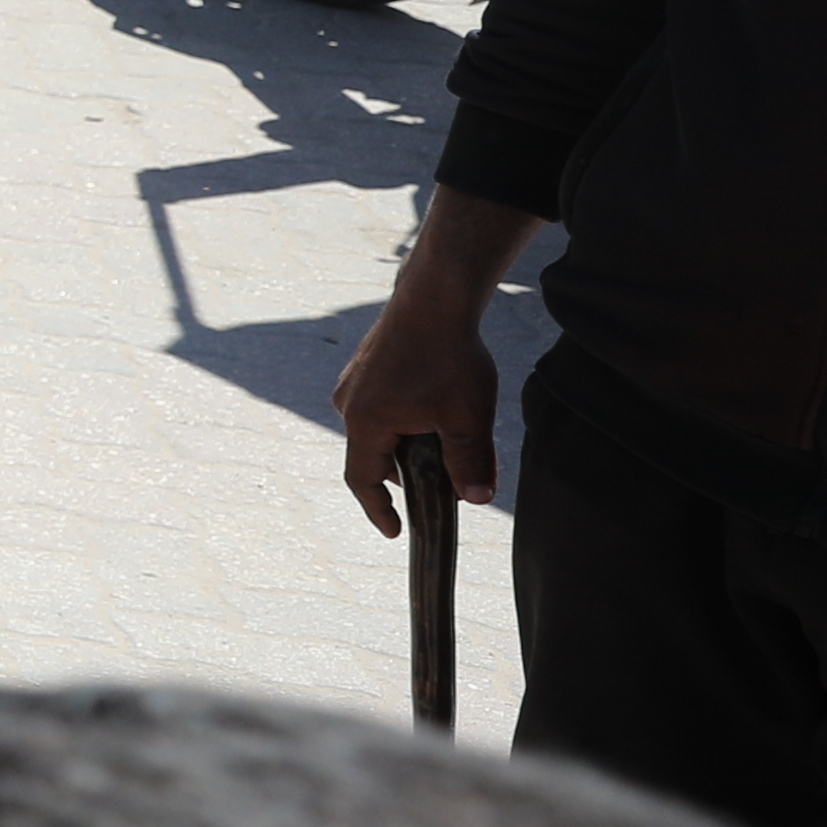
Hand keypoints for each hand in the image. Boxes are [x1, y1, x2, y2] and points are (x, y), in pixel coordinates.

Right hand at [337, 287, 504, 525]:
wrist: (435, 296)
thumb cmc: (448, 357)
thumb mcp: (466, 419)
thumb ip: (470, 464)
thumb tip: (476, 501)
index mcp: (365, 422)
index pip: (363, 479)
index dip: (378, 509)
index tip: (395, 530)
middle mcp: (350, 403)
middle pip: (374, 453)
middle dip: (405, 472)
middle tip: (442, 480)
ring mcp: (356, 381)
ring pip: (379, 426)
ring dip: (407, 441)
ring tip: (445, 437)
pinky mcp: (369, 363)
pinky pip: (382, 402)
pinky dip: (405, 416)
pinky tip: (435, 403)